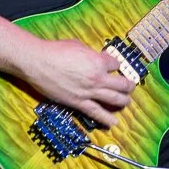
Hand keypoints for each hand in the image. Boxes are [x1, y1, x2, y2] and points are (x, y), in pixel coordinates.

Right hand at [20, 38, 134, 127]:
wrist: (38, 63)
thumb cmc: (56, 50)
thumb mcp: (79, 46)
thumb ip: (91, 54)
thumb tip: (95, 58)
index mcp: (98, 61)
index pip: (115, 64)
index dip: (115, 64)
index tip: (112, 65)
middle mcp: (98, 78)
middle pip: (121, 84)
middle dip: (128, 86)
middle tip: (130, 86)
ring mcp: (89, 92)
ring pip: (114, 99)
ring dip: (123, 101)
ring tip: (127, 102)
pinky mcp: (78, 102)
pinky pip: (96, 112)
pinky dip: (106, 118)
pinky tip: (114, 123)